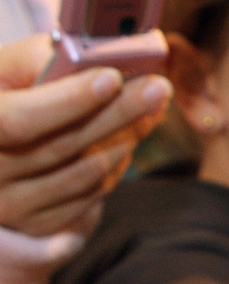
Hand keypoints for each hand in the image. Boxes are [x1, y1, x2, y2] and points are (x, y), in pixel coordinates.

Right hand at [0, 36, 171, 236]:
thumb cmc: (5, 94)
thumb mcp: (9, 69)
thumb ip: (47, 59)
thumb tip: (104, 57)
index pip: (16, 120)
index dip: (66, 101)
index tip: (112, 78)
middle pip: (64, 146)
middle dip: (118, 114)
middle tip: (158, 87)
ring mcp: (10, 206)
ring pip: (86, 173)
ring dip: (126, 138)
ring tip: (151, 107)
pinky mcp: (38, 225)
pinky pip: (92, 195)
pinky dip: (117, 165)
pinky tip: (128, 138)